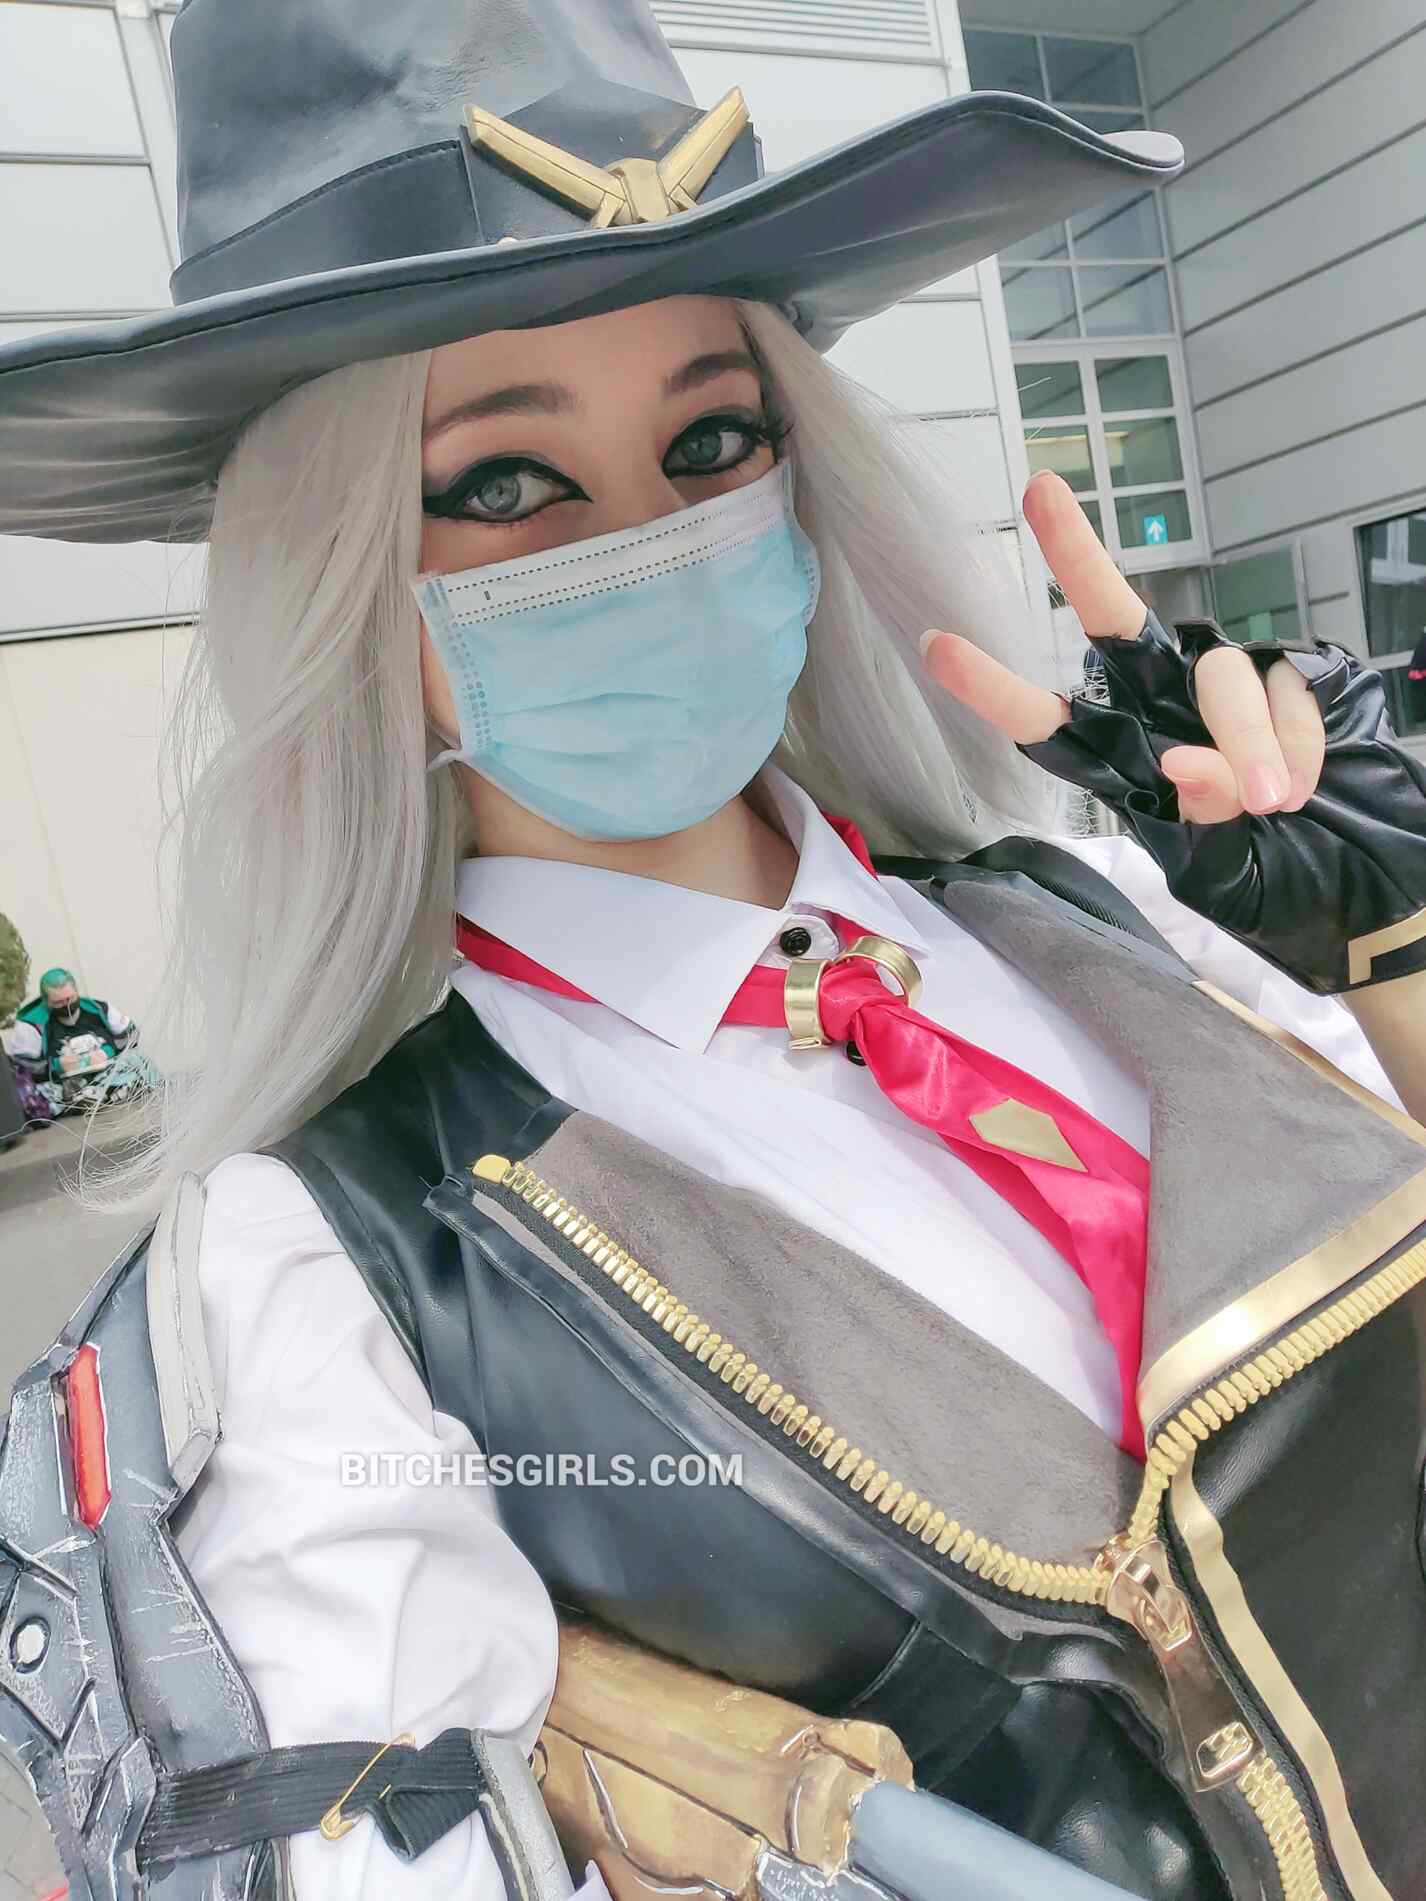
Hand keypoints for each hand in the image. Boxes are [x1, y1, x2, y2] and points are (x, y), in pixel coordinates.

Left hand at [920, 471, 1425, 995]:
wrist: (1373, 888)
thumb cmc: (1285, 887)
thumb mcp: (1226, 877)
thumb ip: (1200, 822)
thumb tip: (1189, 765)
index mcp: (1128, 764)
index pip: (1051, 721)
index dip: (995, 688)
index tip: (934, 645)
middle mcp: (1169, 712)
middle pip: (1116, 622)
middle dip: (1076, 558)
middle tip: (1039, 494)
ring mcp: (1234, 689)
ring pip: (1217, 680)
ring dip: (1245, 743)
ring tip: (1273, 805)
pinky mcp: (1300, 677)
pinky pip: (1287, 693)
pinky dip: (1300, 746)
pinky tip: (1309, 785)